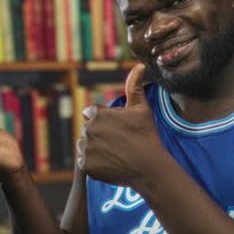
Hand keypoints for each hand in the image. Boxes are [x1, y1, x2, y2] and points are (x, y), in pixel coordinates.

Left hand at [77, 63, 164, 187]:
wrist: (149, 167)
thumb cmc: (147, 135)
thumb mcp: (142, 108)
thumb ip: (134, 86)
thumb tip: (139, 66)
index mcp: (97, 114)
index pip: (90, 113)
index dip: (104, 120)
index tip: (117, 128)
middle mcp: (88, 130)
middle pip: (87, 130)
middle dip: (99, 134)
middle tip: (118, 143)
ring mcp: (86, 149)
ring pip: (84, 146)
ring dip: (94, 149)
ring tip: (114, 154)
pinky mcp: (86, 166)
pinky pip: (85, 163)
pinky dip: (94, 164)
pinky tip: (110, 164)